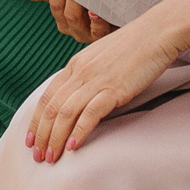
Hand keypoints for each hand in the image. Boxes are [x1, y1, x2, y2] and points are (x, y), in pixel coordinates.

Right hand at [12, 0, 113, 44]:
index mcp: (66, 20)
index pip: (55, 5)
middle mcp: (78, 31)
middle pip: (67, 14)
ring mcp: (94, 35)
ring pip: (80, 22)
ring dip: (83, 4)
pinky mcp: (112, 35)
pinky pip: (99, 31)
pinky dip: (99, 18)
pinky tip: (100, 7)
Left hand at [26, 20, 179, 161]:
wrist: (158, 32)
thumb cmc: (134, 45)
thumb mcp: (101, 57)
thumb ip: (87, 75)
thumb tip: (79, 96)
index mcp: (75, 64)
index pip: (47, 97)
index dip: (36, 121)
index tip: (32, 139)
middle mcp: (80, 72)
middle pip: (51, 108)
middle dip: (42, 136)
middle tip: (39, 156)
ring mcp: (96, 80)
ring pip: (65, 113)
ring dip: (56, 138)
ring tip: (52, 157)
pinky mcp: (114, 89)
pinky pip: (90, 114)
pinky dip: (79, 132)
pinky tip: (73, 147)